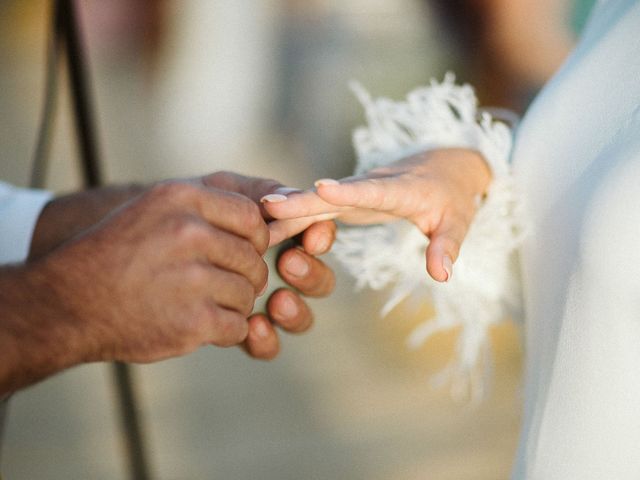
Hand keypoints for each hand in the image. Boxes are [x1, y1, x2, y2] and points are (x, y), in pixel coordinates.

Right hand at [42, 181, 268, 362]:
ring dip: (234, 305)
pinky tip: (199, 325)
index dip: (254, 240)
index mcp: (181, 199)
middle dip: (246, 277)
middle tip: (223, 286)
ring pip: (247, 294)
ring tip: (204, 305)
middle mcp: (188, 233)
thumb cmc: (116, 256)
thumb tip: (266, 218)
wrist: (68, 304)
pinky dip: (225, 331)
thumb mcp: (155, 209)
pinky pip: (237, 326)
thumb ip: (206, 209)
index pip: (251, 217)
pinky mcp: (192, 321)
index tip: (240, 253)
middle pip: (253, 258)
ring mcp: (191, 278)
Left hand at [200, 171, 336, 359]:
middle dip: (311, 273)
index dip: (322, 237)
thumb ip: (257, 192)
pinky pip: (268, 343)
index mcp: (283, 236)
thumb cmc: (184, 212)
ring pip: (299, 316)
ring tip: (279, 301)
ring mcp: (261, 304)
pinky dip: (268, 338)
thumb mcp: (217, 191)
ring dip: (297, 310)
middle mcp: (279, 272)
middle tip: (289, 263)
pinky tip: (255, 327)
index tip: (312, 236)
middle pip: (317, 280)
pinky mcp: (241, 329)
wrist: (135, 248)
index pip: (315, 238)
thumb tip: (294, 194)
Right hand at [264, 148, 490, 281]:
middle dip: (300, 201)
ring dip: (287, 211)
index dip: (348, 191)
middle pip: (332, 195)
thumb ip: (447, 246)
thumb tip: (441, 275)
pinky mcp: (346, 200)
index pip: (373, 190)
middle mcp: (371, 186)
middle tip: (266, 206)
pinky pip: (315, 209)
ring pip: (316, 201)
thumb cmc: (452, 196)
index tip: (320, 187)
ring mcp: (355, 192)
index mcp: (402, 188)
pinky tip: (264, 229)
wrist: (444, 168)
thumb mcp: (458, 221)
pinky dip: (291, 218)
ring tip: (254, 222)